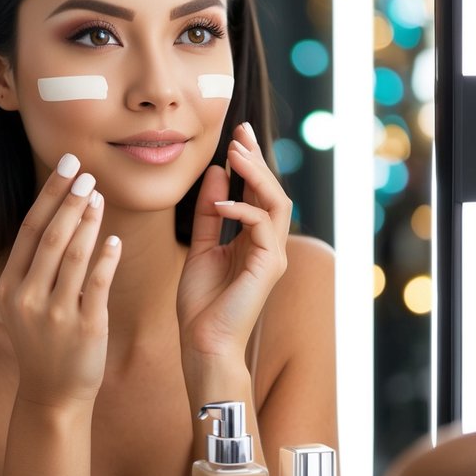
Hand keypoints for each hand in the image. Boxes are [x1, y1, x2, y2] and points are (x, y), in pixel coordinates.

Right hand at [0, 153, 121, 406]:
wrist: (52, 393)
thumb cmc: (43, 341)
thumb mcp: (27, 303)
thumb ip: (38, 265)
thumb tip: (60, 211)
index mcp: (11, 287)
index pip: (30, 230)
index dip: (49, 195)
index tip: (66, 166)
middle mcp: (28, 298)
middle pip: (51, 237)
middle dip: (70, 200)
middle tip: (87, 173)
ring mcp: (56, 314)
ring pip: (74, 256)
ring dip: (89, 222)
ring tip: (100, 197)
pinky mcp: (85, 328)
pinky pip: (98, 284)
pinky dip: (107, 259)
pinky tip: (115, 240)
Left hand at [177, 122, 290, 372]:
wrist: (204, 343)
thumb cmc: (201, 303)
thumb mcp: (200, 247)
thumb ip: (208, 213)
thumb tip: (214, 173)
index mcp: (254, 241)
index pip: (256, 193)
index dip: (249, 163)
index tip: (236, 135)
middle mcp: (269, 245)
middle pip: (272, 191)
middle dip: (256, 159)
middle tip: (240, 132)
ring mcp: (273, 256)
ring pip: (276, 203)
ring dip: (256, 175)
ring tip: (235, 154)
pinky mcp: (269, 267)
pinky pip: (263, 226)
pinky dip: (243, 210)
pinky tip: (220, 205)